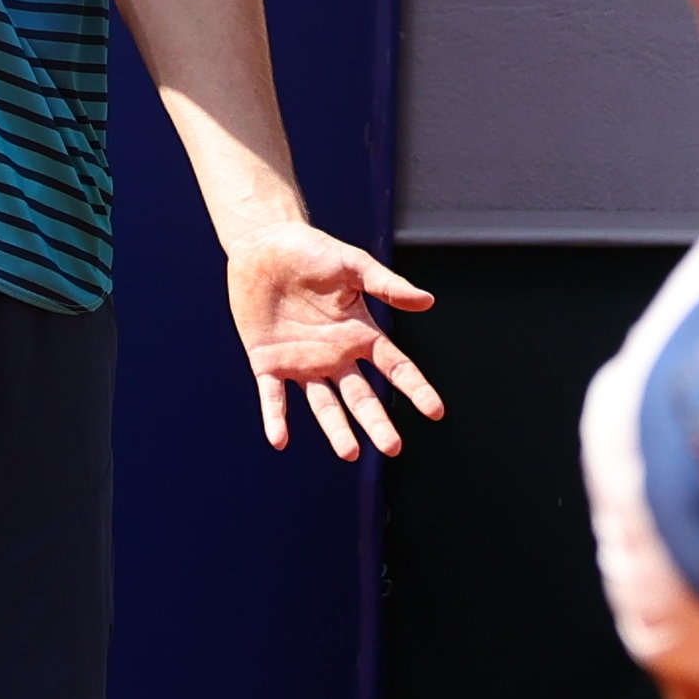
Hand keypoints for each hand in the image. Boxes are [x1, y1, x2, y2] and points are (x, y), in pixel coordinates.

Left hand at [228, 220, 443, 461]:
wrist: (263, 244)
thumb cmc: (311, 251)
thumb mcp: (352, 265)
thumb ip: (386, 285)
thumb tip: (428, 301)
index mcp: (360, 333)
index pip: (395, 367)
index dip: (415, 388)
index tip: (435, 411)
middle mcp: (335, 355)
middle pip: (362, 397)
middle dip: (377, 422)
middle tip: (393, 447)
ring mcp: (302, 362)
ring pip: (324, 405)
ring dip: (336, 430)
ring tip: (350, 453)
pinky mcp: (267, 362)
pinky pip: (273, 396)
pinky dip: (275, 418)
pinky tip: (279, 440)